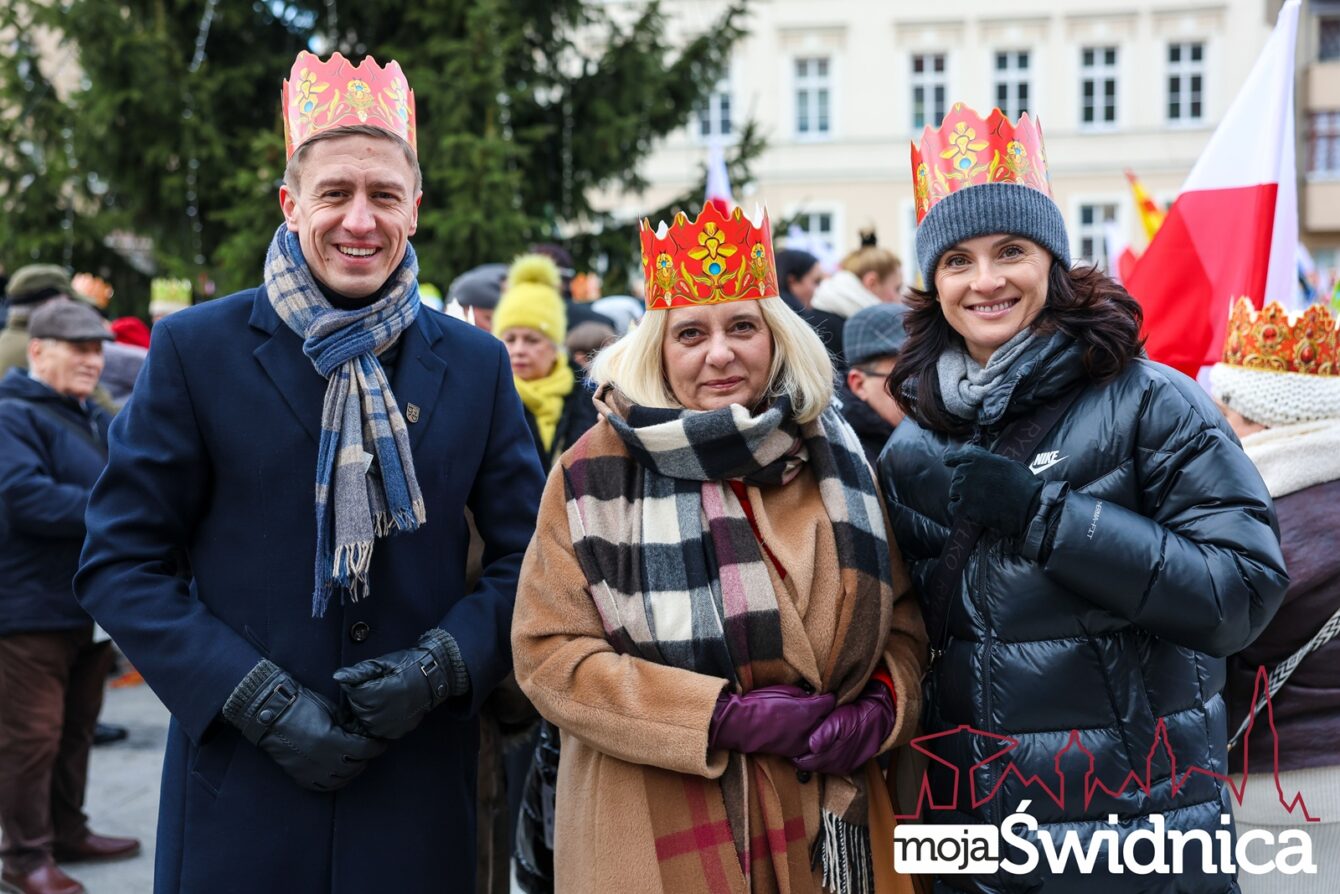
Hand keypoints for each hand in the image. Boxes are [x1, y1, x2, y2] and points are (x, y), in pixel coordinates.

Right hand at [223, 660, 386, 790]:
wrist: (271, 713)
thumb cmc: (301, 706)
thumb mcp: (331, 711)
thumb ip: (348, 724)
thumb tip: (362, 732)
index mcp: (331, 740)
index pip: (364, 750)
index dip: (376, 747)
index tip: (381, 744)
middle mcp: (322, 759)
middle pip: (355, 766)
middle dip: (366, 758)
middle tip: (369, 751)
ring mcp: (310, 770)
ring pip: (341, 779)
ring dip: (352, 771)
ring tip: (356, 762)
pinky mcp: (300, 775)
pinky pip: (322, 786)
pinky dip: (334, 781)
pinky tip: (339, 774)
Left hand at [333, 627, 468, 738]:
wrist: (435, 677)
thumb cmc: (409, 666)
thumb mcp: (383, 663)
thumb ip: (358, 672)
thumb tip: (337, 677)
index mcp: (376, 695)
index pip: (351, 693)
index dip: (358, 683)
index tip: (372, 677)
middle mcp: (381, 714)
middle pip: (356, 709)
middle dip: (362, 698)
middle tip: (379, 686)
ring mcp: (388, 726)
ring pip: (365, 721)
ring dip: (369, 710)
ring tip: (384, 697)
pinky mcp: (395, 732)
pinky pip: (378, 729)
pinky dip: (379, 719)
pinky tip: (389, 707)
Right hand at [708, 684, 836, 757]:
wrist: (743, 725)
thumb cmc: (759, 704)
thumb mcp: (783, 691)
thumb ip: (801, 694)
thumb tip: (810, 696)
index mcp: (807, 711)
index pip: (829, 703)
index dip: (828, 697)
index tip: (827, 695)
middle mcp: (809, 728)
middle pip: (829, 720)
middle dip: (826, 713)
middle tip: (821, 707)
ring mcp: (802, 742)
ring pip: (820, 734)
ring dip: (819, 727)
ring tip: (811, 720)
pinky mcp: (794, 751)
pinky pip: (808, 744)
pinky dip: (808, 737)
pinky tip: (801, 731)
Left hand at [793, 681, 894, 775]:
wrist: (878, 718)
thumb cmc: (856, 716)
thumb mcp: (840, 719)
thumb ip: (825, 734)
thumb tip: (811, 746)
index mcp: (833, 757)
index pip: (802, 763)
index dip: (794, 753)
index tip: (791, 741)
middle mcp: (837, 766)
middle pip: (809, 766)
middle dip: (802, 755)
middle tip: (797, 740)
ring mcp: (842, 767)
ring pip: (818, 766)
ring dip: (812, 756)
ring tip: (809, 741)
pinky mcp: (847, 765)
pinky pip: (829, 765)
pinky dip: (823, 756)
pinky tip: (822, 745)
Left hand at [945, 445, 1042, 535]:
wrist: (1030, 506)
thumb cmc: (1025, 486)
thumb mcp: (1009, 464)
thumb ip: (991, 461)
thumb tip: (982, 461)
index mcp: (981, 459)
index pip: (960, 456)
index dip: (952, 459)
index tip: (947, 461)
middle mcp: (970, 471)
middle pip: (956, 476)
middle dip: (963, 483)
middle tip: (976, 492)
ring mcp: (966, 489)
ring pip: (953, 491)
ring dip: (961, 496)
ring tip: (976, 503)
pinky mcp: (966, 507)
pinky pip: (953, 507)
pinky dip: (959, 510)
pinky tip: (970, 513)